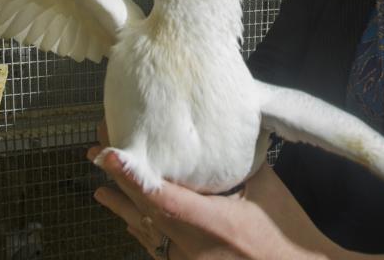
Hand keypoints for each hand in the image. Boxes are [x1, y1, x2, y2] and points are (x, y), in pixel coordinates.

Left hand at [88, 125, 332, 259]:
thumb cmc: (287, 232)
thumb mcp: (266, 189)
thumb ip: (238, 164)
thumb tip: (220, 135)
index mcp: (211, 222)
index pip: (161, 196)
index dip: (130, 175)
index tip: (107, 154)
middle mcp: (193, 246)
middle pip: (144, 211)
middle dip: (119, 181)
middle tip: (97, 153)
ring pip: (146, 232)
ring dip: (123, 208)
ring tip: (100, 189)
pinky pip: (158, 249)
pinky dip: (143, 231)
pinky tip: (130, 221)